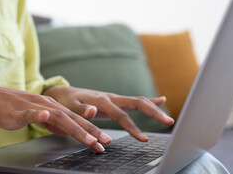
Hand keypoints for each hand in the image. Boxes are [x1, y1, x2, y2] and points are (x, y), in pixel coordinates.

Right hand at [0, 85, 110, 151]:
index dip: (90, 131)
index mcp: (52, 108)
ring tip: (89, 139)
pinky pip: (29, 113)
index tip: (103, 142)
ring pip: (58, 117)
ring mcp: (33, 107)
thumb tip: (67, 130)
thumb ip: (52, 122)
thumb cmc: (11, 109)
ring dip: (75, 128)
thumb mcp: (37, 116)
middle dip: (91, 131)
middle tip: (105, 142)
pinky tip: (45, 115)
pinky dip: (38, 115)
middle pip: (72, 119)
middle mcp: (47, 105)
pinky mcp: (18, 111)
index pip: (75, 120)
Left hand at [43, 86, 174, 141]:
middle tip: (168, 122)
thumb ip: (82, 110)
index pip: (122, 115)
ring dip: (154, 108)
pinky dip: (148, 101)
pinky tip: (160, 100)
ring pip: (138, 101)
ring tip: (167, 116)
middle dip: (153, 112)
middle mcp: (111, 97)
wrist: (64, 94)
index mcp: (102, 100)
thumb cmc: (66, 102)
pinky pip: (134, 101)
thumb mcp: (70, 107)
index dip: (133, 127)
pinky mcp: (115, 101)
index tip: (143, 139)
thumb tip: (93, 111)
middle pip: (137, 103)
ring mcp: (115, 98)